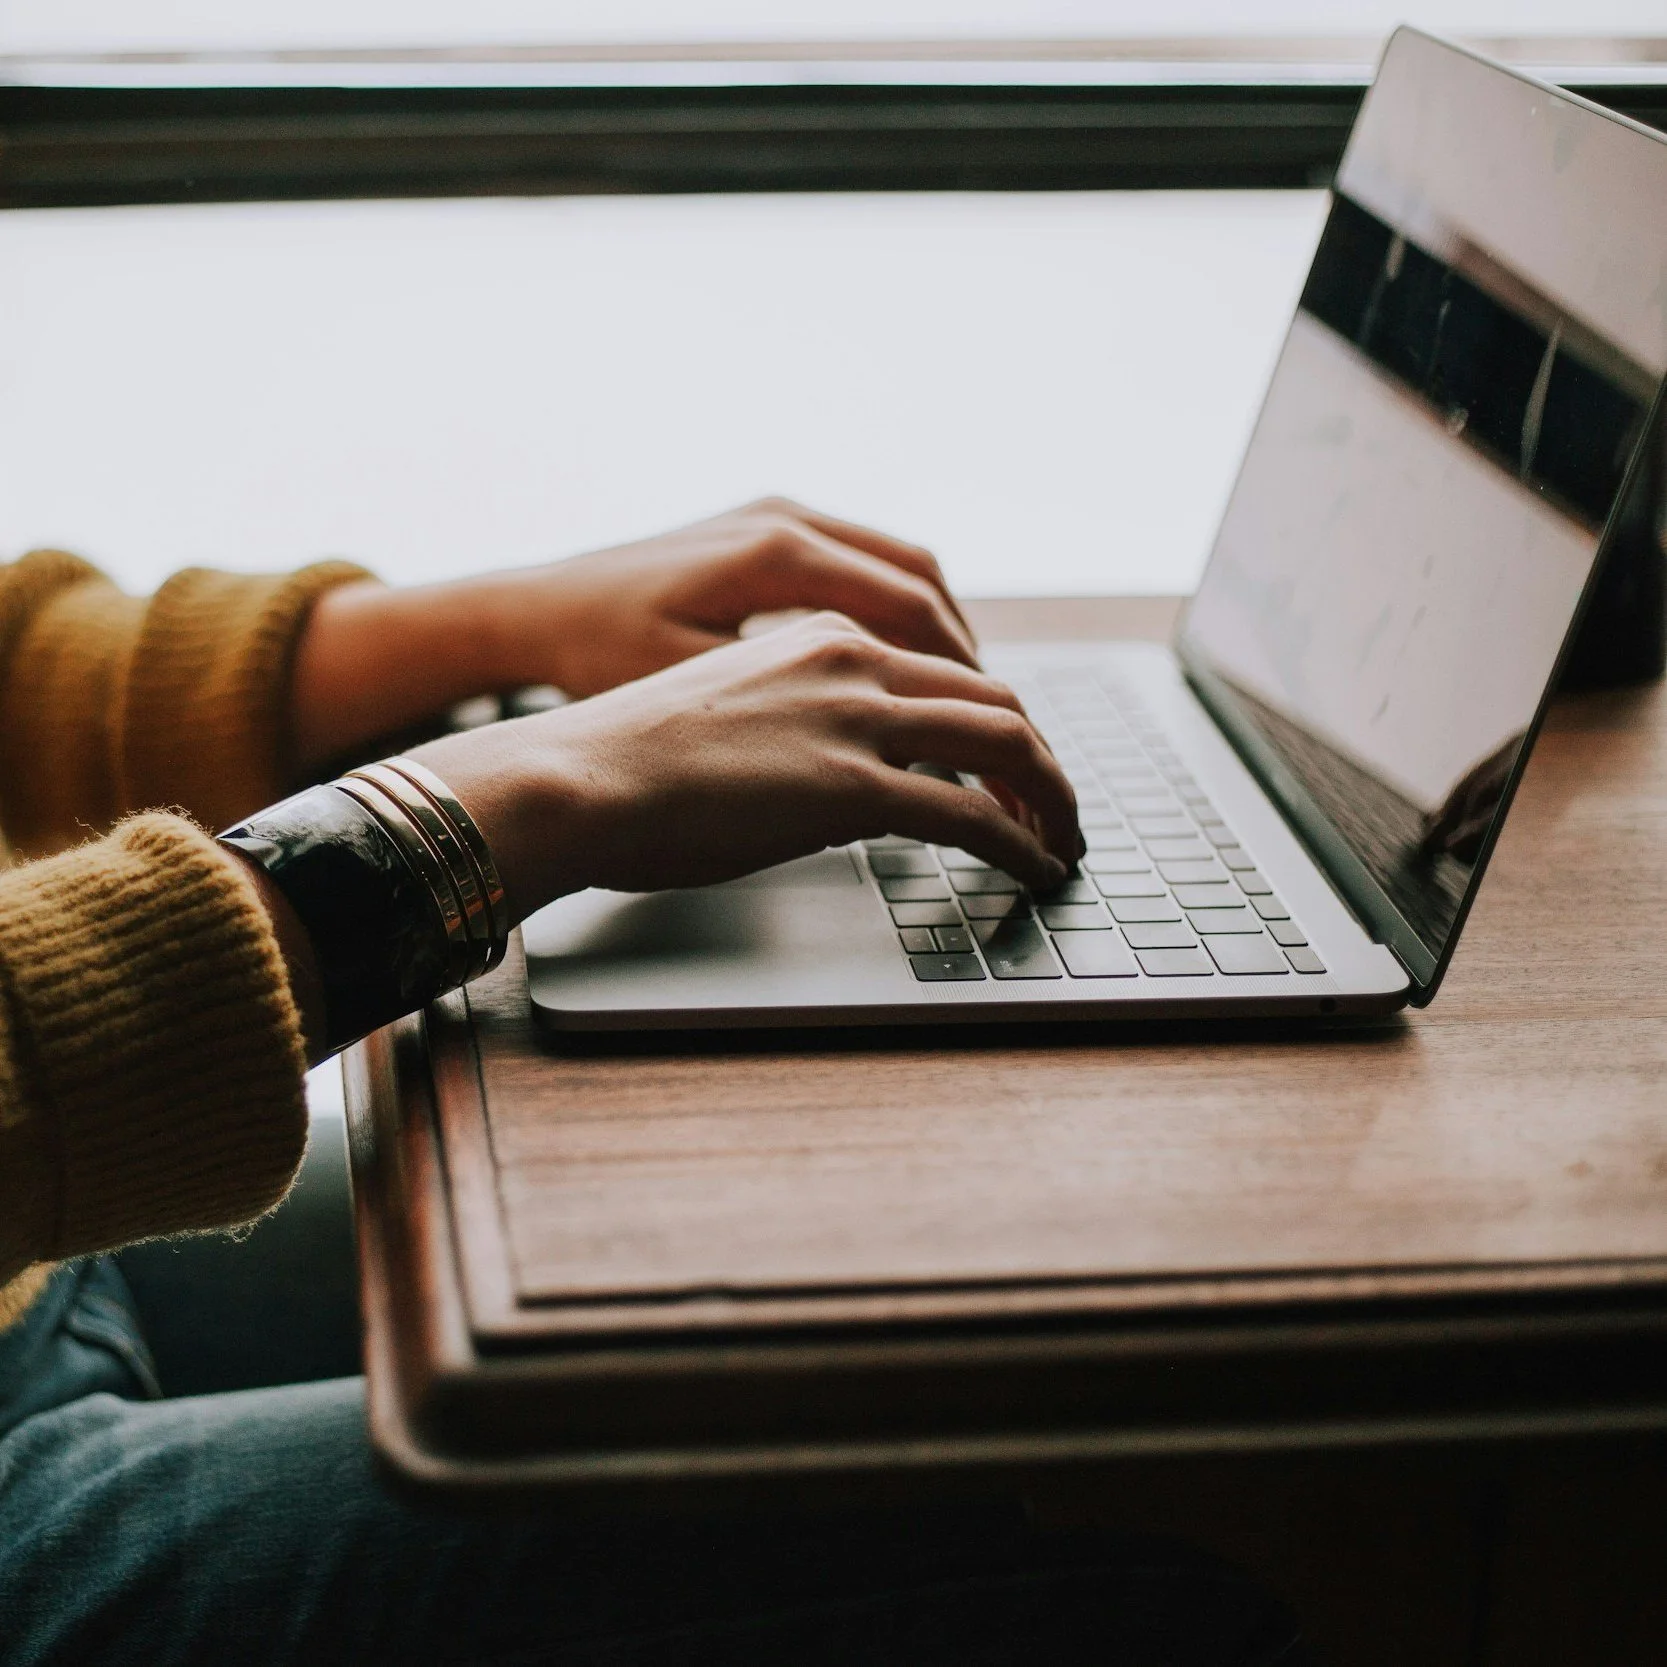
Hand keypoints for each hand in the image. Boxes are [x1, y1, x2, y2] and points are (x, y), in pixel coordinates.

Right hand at [409, 612, 1080, 922]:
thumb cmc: (625, 759)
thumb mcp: (728, 714)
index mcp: (821, 637)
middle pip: (993, 698)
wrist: (573, 776)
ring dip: (1050, 797)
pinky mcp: (852, 786)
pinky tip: (1036, 869)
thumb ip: (799, 725)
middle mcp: (852, 661)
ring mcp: (856, 719)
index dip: (994, 721)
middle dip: (1040, 758)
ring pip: (1004, 743)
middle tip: (1057, 806)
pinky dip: (1022, 842)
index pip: (943, 670)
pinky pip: (974, 814)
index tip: (1010, 764)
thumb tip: (836, 780)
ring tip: (1064, 841)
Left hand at [498, 497, 977, 696]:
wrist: (533, 610)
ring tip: (960, 695)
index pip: (910, 609)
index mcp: (776, 554)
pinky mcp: (762, 526)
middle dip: (964, 652)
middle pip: (919, 579)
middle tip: (994, 717)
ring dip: (937, 628)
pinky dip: (896, 610)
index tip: (988, 728)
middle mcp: (786, 518)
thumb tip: (887, 749)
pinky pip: (860, 561)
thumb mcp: (695, 691)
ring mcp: (775, 514)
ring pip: (897, 564)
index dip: (962, 675)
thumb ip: (793, 708)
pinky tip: (899, 662)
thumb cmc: (598, 656)